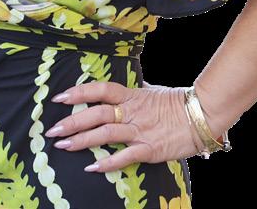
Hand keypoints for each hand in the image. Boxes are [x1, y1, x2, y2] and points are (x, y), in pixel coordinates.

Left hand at [45, 80, 205, 172]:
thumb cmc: (176, 103)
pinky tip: (92, 167)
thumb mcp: (150, 92)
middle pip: (96, 114)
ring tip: (63, 145)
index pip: (99, 90)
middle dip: (72, 122)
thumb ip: (132, 93)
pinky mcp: (150, 149)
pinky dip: (109, 162)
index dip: (78, 92)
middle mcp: (132, 112)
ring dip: (82, 140)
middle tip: (52, 130)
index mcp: (130, 96)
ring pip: (106, 134)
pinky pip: (126, 156)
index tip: (58, 98)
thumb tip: (120, 89)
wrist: (203, 115)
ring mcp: (140, 130)